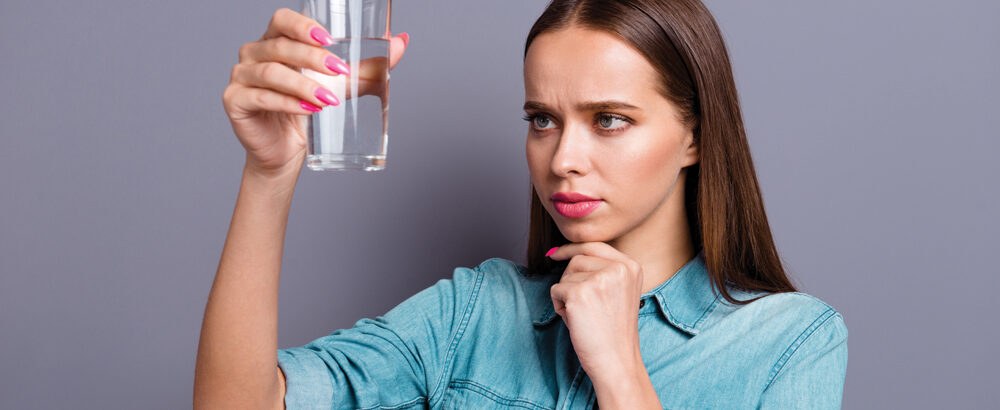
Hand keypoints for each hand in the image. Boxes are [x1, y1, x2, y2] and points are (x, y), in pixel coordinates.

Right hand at [222, 8, 408, 177]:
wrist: (286, 154)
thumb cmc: (309, 114)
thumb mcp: (342, 86)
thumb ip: (368, 66)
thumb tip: (402, 42)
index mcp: (276, 41)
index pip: (282, 19)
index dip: (303, 25)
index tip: (330, 39)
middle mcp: (254, 54)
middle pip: (280, 46)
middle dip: (313, 58)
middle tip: (340, 72)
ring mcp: (242, 77)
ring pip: (271, 72)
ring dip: (303, 84)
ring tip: (328, 100)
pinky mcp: (235, 102)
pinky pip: (261, 98)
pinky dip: (286, 103)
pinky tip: (307, 110)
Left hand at [547, 242, 645, 378]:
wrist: (616, 361)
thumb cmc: (612, 331)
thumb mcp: (618, 292)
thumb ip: (602, 270)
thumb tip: (560, 251)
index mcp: (631, 266)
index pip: (594, 245)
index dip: (572, 248)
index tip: (555, 254)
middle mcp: (618, 269)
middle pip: (577, 259)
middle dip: (570, 280)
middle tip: (582, 306)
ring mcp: (599, 280)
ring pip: (565, 275)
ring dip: (566, 295)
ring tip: (583, 316)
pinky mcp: (580, 293)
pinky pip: (555, 290)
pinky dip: (559, 307)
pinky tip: (576, 321)